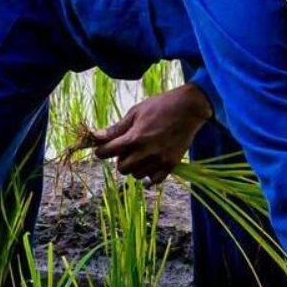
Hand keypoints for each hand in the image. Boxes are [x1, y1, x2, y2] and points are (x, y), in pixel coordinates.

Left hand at [76, 83, 211, 181]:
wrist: (189, 108)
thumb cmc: (160, 106)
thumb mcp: (136, 112)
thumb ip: (117, 128)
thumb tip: (97, 136)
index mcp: (135, 137)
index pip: (108, 152)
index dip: (101, 151)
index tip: (102, 149)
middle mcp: (147, 151)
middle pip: (122, 168)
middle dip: (120, 159)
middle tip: (126, 150)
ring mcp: (160, 160)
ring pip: (137, 175)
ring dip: (134, 167)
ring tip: (140, 154)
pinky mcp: (172, 164)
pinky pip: (154, 180)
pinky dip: (149, 174)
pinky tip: (150, 163)